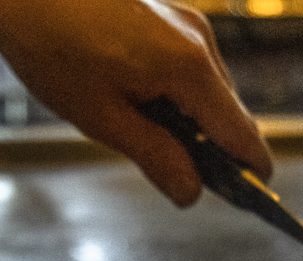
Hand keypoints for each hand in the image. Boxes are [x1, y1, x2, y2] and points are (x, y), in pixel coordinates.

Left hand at [0, 0, 272, 205]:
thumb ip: (156, 157)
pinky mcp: (171, 16)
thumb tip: (192, 193)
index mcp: (188, 68)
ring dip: (189, 122)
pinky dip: (176, 96)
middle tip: (176, 178)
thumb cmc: (54, 48)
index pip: (241, 133)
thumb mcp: (103, 119)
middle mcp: (199, 40)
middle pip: (229, 113)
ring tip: (138, 131)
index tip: (248, 199)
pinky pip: (190, 68)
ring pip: (209, 91)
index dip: (248, 171)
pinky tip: (134, 101)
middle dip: (211, 149)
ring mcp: (187, 23)